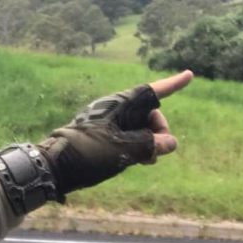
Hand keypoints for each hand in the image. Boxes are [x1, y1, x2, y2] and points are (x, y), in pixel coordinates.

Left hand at [38, 70, 192, 195]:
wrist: (53, 167)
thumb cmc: (88, 153)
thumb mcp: (124, 149)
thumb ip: (151, 144)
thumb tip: (170, 142)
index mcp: (118, 105)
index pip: (150, 91)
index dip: (172, 84)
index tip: (189, 75)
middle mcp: (114, 111)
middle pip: (149, 114)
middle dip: (160, 130)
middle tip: (157, 152)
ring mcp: (108, 125)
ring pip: (140, 128)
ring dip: (150, 143)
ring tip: (146, 161)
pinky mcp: (103, 138)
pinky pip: (129, 138)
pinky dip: (138, 148)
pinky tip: (138, 162)